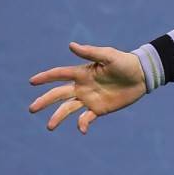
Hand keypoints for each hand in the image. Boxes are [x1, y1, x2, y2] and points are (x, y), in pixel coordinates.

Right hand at [28, 42, 145, 133]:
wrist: (142, 76)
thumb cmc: (125, 62)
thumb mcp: (108, 55)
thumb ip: (90, 52)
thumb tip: (71, 45)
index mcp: (81, 73)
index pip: (59, 75)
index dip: (45, 77)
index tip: (32, 82)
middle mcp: (81, 87)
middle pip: (58, 94)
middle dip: (44, 101)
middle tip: (31, 109)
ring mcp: (89, 99)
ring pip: (68, 109)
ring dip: (58, 117)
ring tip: (49, 127)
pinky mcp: (99, 109)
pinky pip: (86, 118)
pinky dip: (82, 124)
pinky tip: (82, 129)